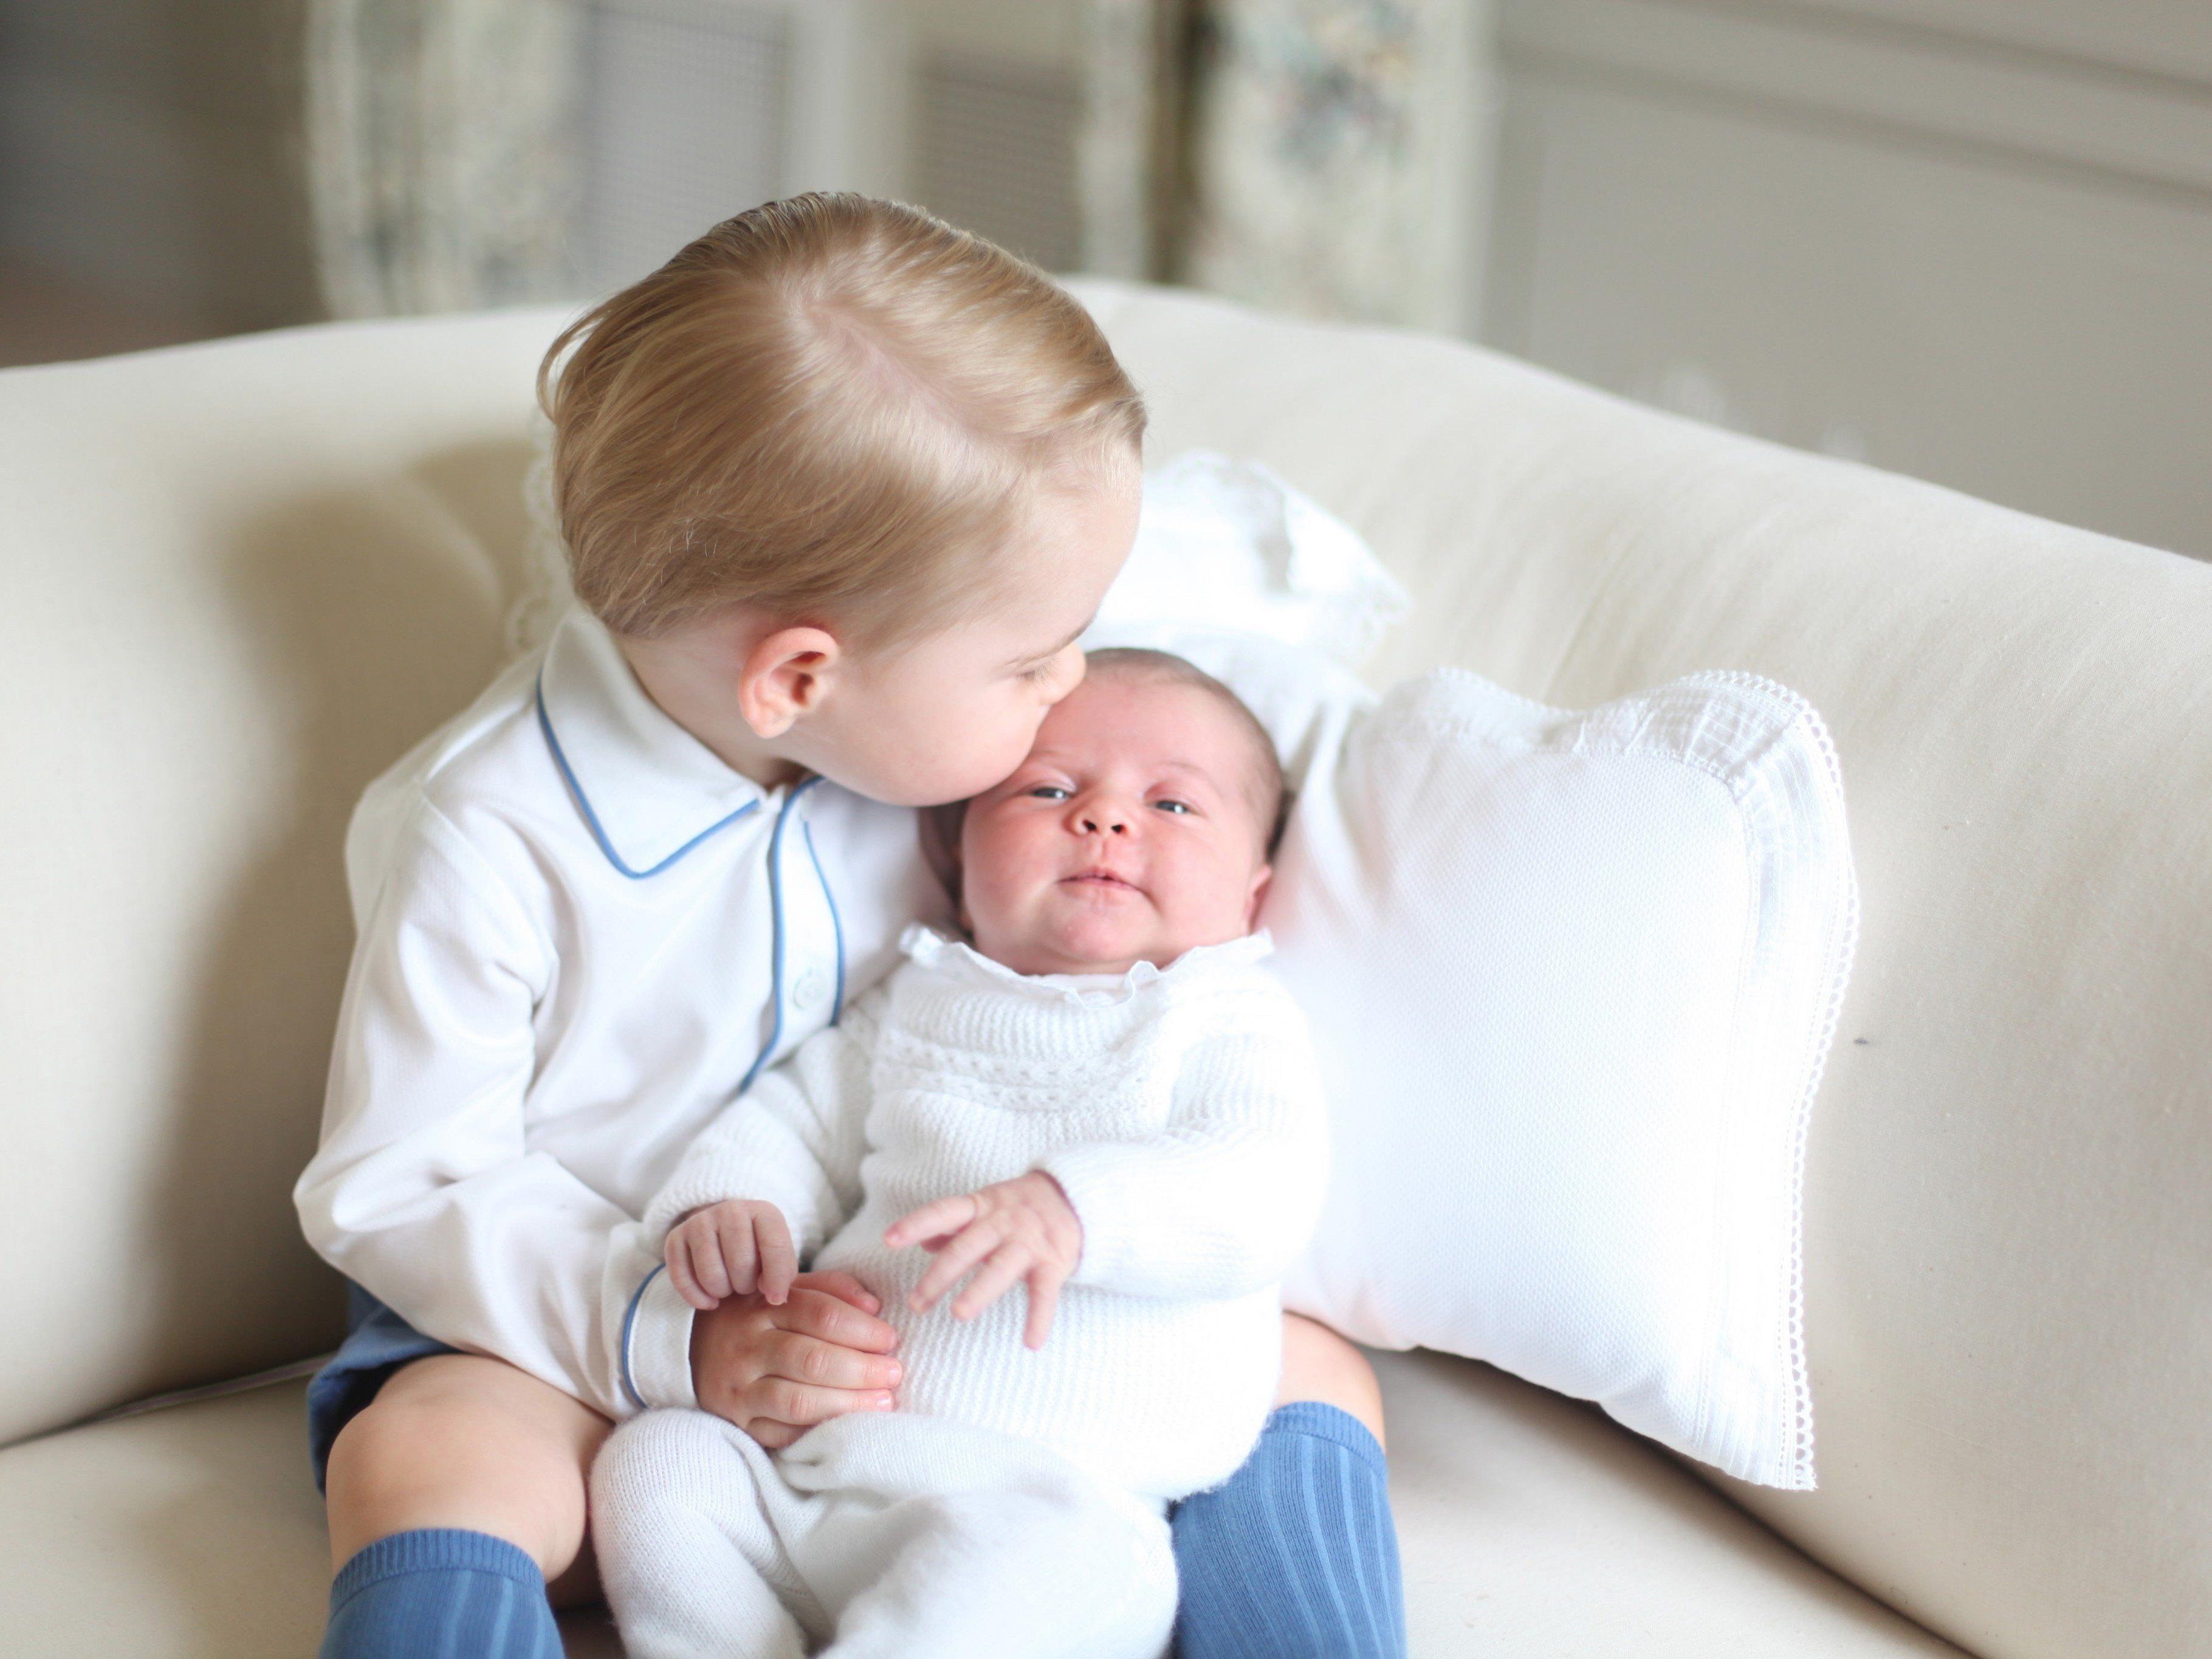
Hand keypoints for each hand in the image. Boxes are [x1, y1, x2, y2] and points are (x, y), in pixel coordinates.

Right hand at [665, 1199, 796, 1309]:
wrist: (723, 1231)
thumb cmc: (756, 1250)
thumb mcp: (777, 1255)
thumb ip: (783, 1273)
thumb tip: (773, 1296)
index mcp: (762, 1211)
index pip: (774, 1245)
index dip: (777, 1278)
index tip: (775, 1298)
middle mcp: (729, 1210)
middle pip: (740, 1263)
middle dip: (746, 1285)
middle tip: (745, 1284)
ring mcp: (699, 1221)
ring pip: (711, 1274)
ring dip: (722, 1291)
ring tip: (729, 1286)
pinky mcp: (675, 1238)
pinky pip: (682, 1280)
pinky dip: (697, 1298)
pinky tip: (710, 1300)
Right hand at [689, 1270, 901, 1448]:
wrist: (689, 1349)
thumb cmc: (757, 1316)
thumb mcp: (786, 1289)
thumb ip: (831, 1289)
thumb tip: (873, 1305)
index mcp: (763, 1306)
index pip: (821, 1314)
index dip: (863, 1328)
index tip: (891, 1339)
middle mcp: (747, 1347)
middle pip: (813, 1360)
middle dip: (862, 1369)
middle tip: (895, 1373)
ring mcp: (739, 1388)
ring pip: (798, 1401)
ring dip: (847, 1404)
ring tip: (884, 1401)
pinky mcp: (737, 1423)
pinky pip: (781, 1434)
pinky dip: (818, 1431)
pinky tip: (848, 1426)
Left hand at [884, 1171, 1082, 1348]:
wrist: (1075, 1197)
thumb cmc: (1018, 1207)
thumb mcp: (985, 1206)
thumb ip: (954, 1224)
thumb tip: (922, 1242)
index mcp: (981, 1206)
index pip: (944, 1212)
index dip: (916, 1225)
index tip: (888, 1240)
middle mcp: (1003, 1222)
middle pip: (966, 1248)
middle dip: (939, 1276)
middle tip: (916, 1304)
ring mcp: (1029, 1242)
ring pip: (1001, 1268)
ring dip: (979, 1291)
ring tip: (958, 1314)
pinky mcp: (1053, 1263)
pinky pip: (1045, 1293)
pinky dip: (1039, 1318)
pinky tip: (1031, 1342)